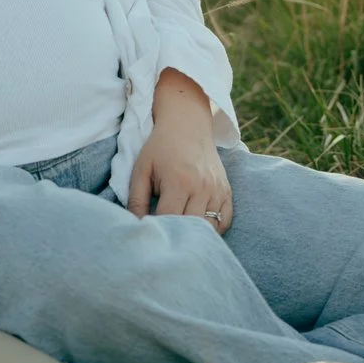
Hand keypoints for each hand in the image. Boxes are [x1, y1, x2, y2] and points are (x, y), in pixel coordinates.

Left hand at [126, 70, 232, 229]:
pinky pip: (224, 222)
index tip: (149, 231)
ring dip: (195, 235)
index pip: (169, 219)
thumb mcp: (141, 170)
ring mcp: (217, 191)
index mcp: (179, 182)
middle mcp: (202, 188)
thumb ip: (136, 200)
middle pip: (191, 227)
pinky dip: (212, 229)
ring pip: (210, 228)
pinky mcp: (227, 192)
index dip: (157, 230)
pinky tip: (197, 225)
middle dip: (176, 235)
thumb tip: (136, 227)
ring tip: (181, 234)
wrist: (187, 126)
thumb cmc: (160, 149)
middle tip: (165, 236)